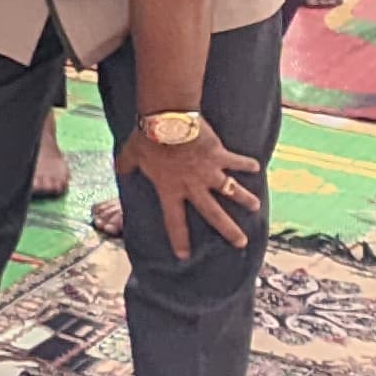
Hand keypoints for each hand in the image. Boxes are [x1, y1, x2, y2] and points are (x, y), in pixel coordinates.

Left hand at [115, 114, 263, 250]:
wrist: (167, 120)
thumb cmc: (147, 138)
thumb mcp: (130, 154)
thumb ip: (126, 165)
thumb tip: (118, 170)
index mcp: (170, 189)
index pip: (174, 220)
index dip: (179, 239)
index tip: (185, 255)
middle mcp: (193, 186)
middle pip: (213, 214)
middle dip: (228, 230)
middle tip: (241, 243)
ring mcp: (209, 172)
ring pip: (232, 191)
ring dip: (245, 199)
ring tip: (256, 207)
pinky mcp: (220, 156)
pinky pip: (237, 162)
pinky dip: (247, 164)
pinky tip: (257, 167)